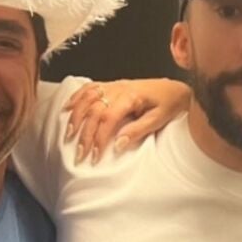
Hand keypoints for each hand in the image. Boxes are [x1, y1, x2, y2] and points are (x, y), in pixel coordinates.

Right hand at [62, 78, 189, 163]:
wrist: (175, 88)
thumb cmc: (169, 103)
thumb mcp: (159, 119)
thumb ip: (138, 131)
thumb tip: (118, 145)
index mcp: (131, 97)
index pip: (107, 119)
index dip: (99, 138)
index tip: (94, 156)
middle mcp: (118, 88)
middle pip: (93, 111)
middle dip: (84, 134)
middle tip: (80, 154)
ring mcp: (113, 85)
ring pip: (87, 98)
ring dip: (76, 117)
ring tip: (69, 135)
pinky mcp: (112, 84)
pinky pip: (89, 88)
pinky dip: (76, 97)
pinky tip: (67, 108)